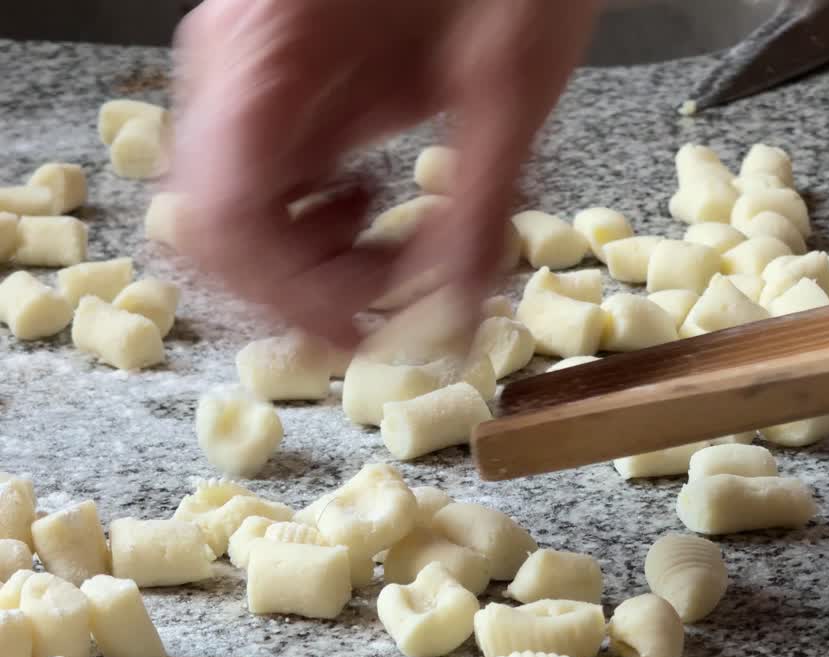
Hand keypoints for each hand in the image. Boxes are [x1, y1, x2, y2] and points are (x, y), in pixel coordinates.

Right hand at [169, 0, 598, 346]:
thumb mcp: (511, 79)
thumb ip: (481, 206)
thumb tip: (458, 321)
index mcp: (269, 53)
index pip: (226, 217)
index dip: (295, 298)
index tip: (374, 332)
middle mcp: (236, 64)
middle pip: (219, 226)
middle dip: (307, 288)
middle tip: (397, 304)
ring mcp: (250, 71)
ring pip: (235, 212)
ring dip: (313, 262)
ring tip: (398, 251)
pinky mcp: (281, 79)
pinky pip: (268, 180)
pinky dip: (321, 223)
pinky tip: (377, 204)